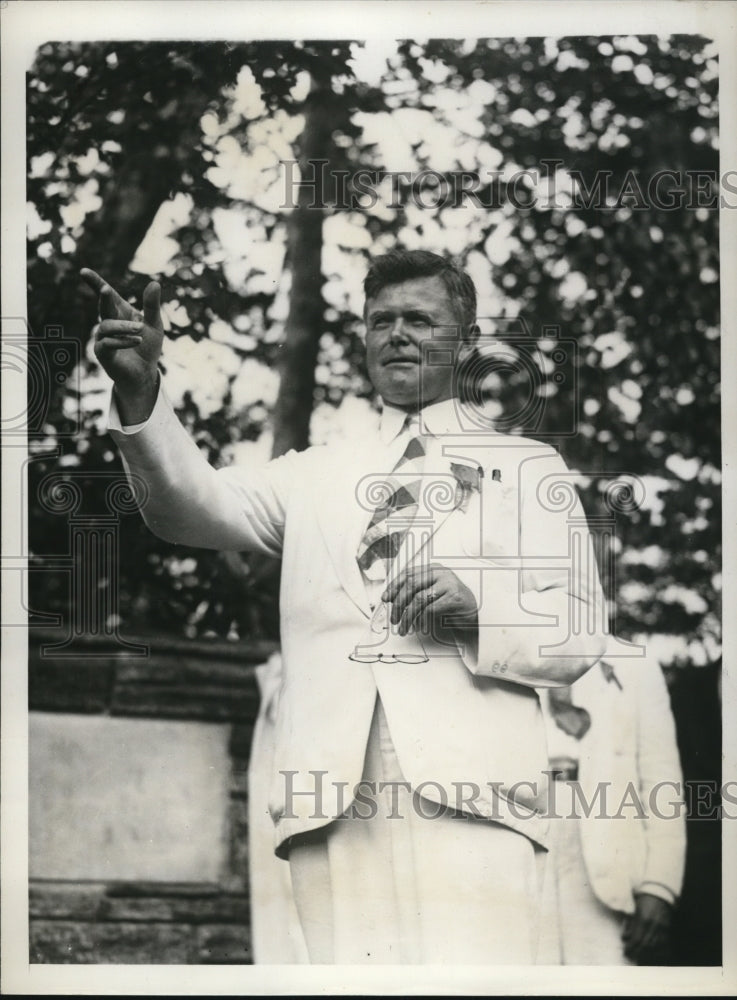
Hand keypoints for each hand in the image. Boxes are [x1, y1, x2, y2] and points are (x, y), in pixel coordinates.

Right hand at [81, 268, 163, 421]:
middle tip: (106, 290)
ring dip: (124, 327)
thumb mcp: (154, 325)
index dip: (95, 283)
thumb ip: (152, 305)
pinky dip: (122, 341)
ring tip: (141, 330)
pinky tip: (137, 340)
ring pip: (107, 326)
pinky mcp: (103, 353)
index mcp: (120, 312)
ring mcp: (103, 338)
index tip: (83, 271)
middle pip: (103, 307)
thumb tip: (155, 282)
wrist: (145, 374)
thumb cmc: (147, 348)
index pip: (107, 295)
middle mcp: (109, 323)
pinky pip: (107, 343)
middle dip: (104, 298)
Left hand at [382, 562, 477, 639]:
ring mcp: (449, 584)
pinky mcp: (454, 598)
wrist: (476, 613)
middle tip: (394, 618)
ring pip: (419, 599)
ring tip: (404, 628)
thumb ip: (415, 593)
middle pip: (411, 585)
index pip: (408, 573)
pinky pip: (430, 609)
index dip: (394, 586)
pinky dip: (421, 620)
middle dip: (398, 603)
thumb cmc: (451, 604)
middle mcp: (441, 573)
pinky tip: (418, 627)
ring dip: (407, 616)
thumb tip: (392, 599)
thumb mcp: (432, 594)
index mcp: (433, 569)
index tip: (386, 598)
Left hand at [622, 892, 673, 964]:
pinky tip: (653, 955)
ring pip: (655, 947)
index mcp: (644, 919)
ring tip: (639, 957)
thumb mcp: (634, 910)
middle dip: (637, 952)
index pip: (637, 939)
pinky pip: (664, 945)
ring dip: (647, 954)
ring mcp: (662, 929)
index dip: (631, 948)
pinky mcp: (667, 930)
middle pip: (646, 946)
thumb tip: (625, 938)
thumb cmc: (643, 900)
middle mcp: (654, 926)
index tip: (626, 951)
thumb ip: (630, 924)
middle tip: (630, 955)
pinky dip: (659, 951)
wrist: (659, 893)